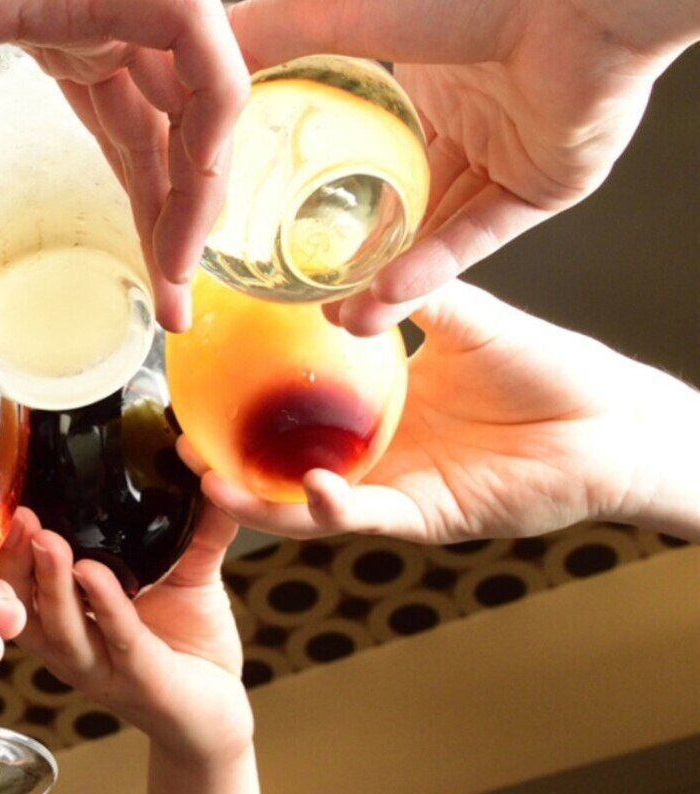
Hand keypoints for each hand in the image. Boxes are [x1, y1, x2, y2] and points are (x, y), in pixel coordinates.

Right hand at [0, 504, 251, 763]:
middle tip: (19, 518)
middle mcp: (74, 646)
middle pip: (25, 608)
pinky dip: (106, 605)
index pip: (20, 587)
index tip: (8, 506)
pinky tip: (95, 574)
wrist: (221, 710)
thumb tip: (203, 459)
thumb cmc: (191, 643)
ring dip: (52, 584)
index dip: (8, 551)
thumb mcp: (188, 572)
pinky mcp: (143, 681)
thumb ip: (194, 523)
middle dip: (16, 563)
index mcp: (69, 619)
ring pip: (63, 627)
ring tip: (48, 541)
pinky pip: (118, 640)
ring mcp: (105, 668)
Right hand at [198, 279, 695, 542]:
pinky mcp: (428, 515)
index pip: (298, 405)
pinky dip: (335, 508)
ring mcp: (396, 484)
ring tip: (216, 484)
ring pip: (311, 504)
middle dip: (232, 464)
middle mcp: (377, 447)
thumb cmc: (545, 365)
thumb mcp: (464, 316)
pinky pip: (370, 516)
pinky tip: (313, 490)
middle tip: (185, 446)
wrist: (609, 421)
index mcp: (378, 399)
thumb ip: (408, 294)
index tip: (202, 381)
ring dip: (262, 502)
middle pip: (287, 462)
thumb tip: (340, 277)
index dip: (248, 400)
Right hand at [228, 0, 698, 335]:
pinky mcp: (540, 187)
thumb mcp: (329, 2)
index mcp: (411, 75)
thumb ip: (261, 37)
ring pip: (430, 232)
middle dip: (346, 253)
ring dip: (386, 277)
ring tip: (340, 318)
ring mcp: (501, 153)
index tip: (257, 225)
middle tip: (298, 293)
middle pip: (390, 202)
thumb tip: (193, 63)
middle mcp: (457, 116)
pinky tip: (386, 294)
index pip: (349, 146)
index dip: (304, 188)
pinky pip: (475, 238)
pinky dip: (431, 269)